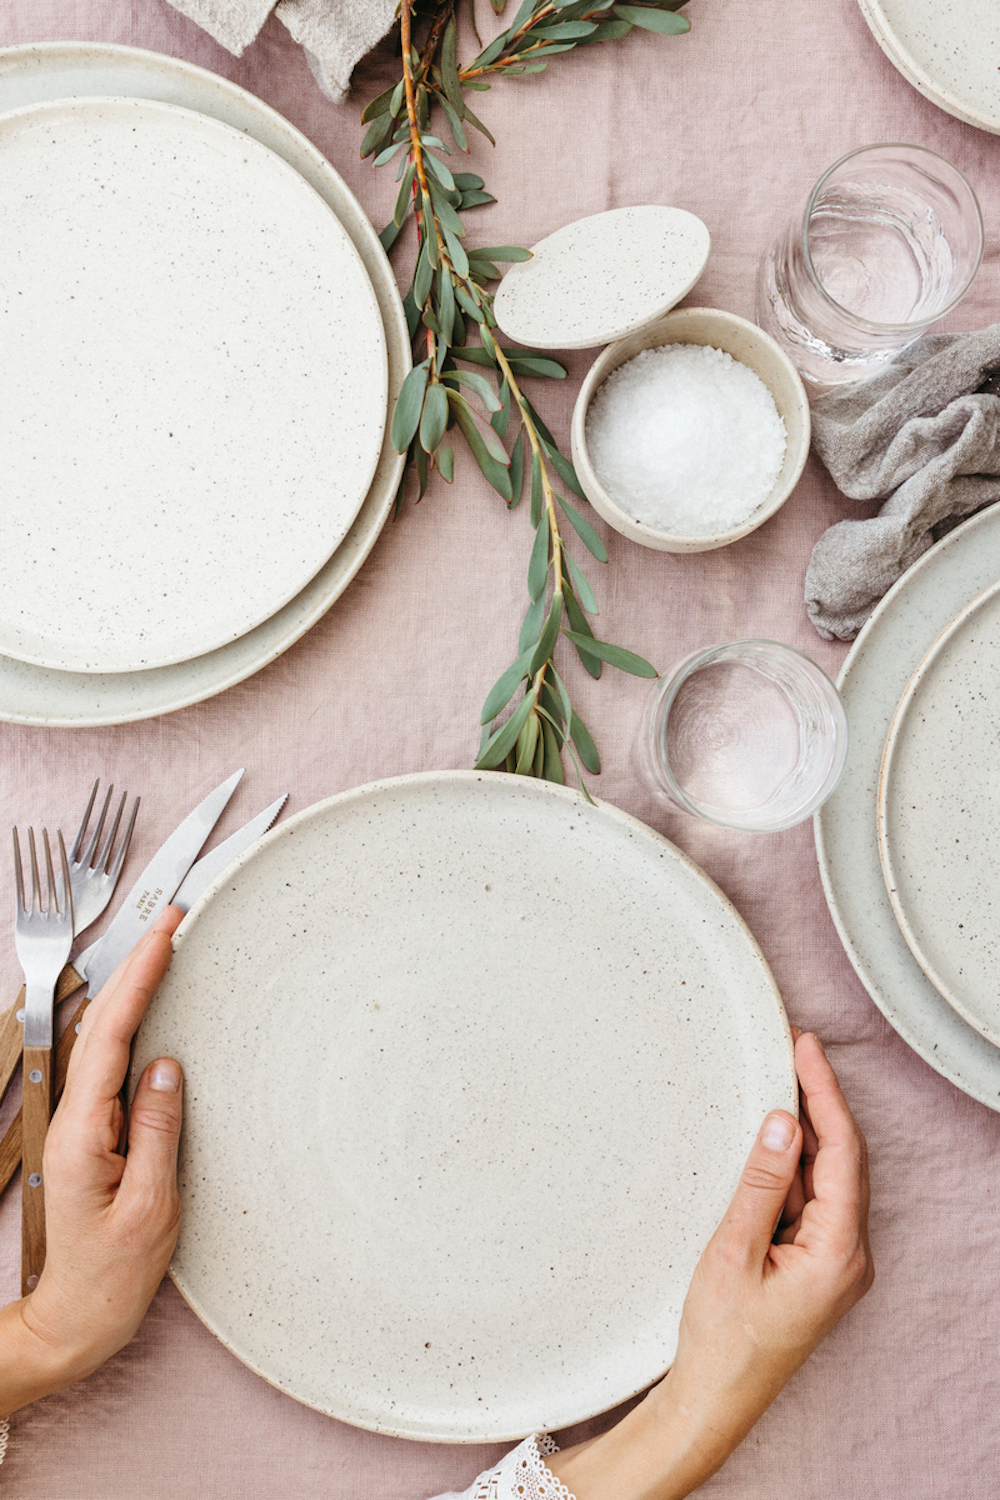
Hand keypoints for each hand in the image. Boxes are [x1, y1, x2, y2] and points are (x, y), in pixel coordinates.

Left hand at [0, 907, 184, 1412]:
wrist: (77, 1318)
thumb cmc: (115, 1275)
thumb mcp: (152, 1206)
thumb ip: (158, 1130)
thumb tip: (167, 1066)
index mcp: (84, 1132)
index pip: (110, 1035)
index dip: (139, 978)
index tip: (164, 934)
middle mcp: (75, 1120)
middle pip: (100, 1024)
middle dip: (136, 966)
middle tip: (172, 921)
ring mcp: (82, 1125)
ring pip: (103, 1039)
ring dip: (132, 988)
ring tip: (164, 949)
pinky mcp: (95, 1134)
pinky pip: (112, 1065)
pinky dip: (131, 1024)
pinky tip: (149, 1009)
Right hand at [548, 1030, 872, 1499]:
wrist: (714, 1398)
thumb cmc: (722, 1337)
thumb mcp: (733, 1251)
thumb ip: (762, 1184)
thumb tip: (782, 1122)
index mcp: (838, 1253)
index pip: (842, 1152)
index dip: (824, 1092)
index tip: (806, 1047)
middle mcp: (849, 1255)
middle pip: (843, 1160)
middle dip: (819, 1102)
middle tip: (793, 1049)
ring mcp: (834, 1262)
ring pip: (827, 1179)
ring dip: (803, 1133)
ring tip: (777, 1080)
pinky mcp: (814, 1265)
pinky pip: (811, 1202)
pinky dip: (792, 1168)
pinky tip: (769, 1142)